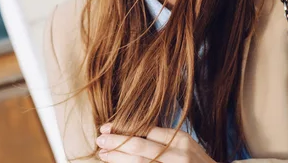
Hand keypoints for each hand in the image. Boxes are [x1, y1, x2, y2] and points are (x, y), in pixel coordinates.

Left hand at [96, 122, 217, 162]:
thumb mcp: (187, 145)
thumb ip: (165, 139)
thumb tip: (133, 132)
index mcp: (182, 141)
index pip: (149, 132)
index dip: (126, 131)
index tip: (108, 128)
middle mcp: (178, 156)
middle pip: (141, 147)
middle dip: (117, 143)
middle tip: (100, 139)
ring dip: (119, 160)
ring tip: (104, 155)